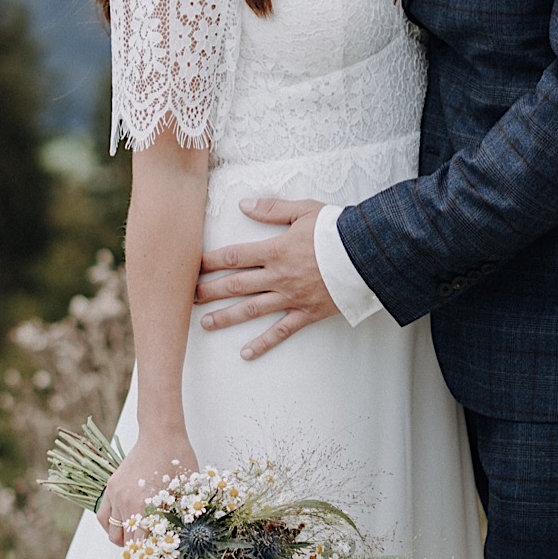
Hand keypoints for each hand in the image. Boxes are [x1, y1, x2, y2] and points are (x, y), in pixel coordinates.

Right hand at [98, 431, 197, 544]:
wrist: (161, 434)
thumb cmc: (178, 460)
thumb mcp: (184, 491)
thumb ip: (177, 516)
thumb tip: (177, 539)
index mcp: (144, 507)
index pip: (142, 544)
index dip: (150, 555)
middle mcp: (126, 503)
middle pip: (126, 540)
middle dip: (137, 551)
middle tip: (149, 553)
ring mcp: (115, 494)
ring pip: (111, 530)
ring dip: (121, 539)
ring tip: (133, 541)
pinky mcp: (111, 486)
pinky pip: (103, 514)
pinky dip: (109, 525)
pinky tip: (120, 526)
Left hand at [195, 198, 337, 358]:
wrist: (369, 254)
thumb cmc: (338, 230)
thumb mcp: (304, 211)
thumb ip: (272, 209)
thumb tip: (244, 205)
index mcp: (276, 250)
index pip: (234, 257)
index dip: (211, 261)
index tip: (192, 266)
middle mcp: (279, 276)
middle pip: (236, 285)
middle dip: (210, 291)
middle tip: (188, 298)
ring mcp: (292, 297)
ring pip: (252, 310)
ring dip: (226, 317)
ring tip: (205, 324)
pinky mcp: (307, 313)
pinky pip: (281, 331)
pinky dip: (263, 343)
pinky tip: (246, 353)